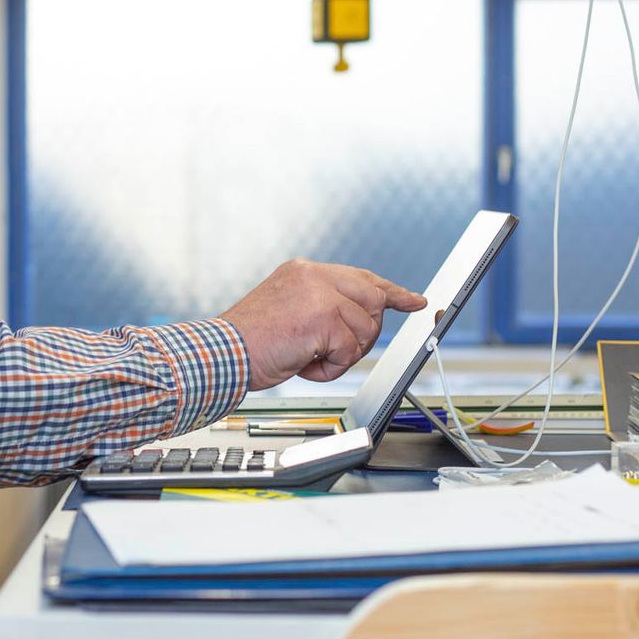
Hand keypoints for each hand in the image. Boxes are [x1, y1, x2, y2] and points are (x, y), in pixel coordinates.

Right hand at [220, 259, 426, 390]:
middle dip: (364, 334)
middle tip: (334, 351)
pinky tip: (304, 364)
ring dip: (342, 354)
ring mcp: (319, 293)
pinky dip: (331, 368)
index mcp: (305, 271)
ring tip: (308, 356)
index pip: (362, 277)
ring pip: (366, 329)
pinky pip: (349, 350)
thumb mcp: (289, 311)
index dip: (392, 291)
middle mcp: (314, 275)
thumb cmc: (249, 341)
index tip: (415, 300)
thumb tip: (359, 320)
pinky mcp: (322, 316)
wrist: (223, 352)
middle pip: (374, 301)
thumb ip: (322, 306)